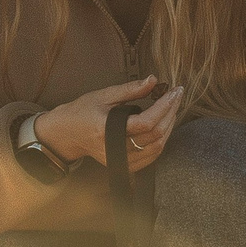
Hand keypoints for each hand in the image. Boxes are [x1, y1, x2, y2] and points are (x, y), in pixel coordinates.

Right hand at [35, 77, 186, 173]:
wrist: (68, 135)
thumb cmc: (83, 111)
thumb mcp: (103, 95)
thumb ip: (130, 90)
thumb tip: (154, 80)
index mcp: (107, 130)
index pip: (145, 123)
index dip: (164, 107)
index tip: (174, 91)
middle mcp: (115, 150)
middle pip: (155, 135)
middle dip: (171, 113)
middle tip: (177, 95)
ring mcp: (120, 161)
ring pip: (157, 148)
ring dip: (170, 127)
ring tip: (173, 107)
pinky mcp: (125, 165)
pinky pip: (152, 156)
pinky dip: (162, 140)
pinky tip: (165, 124)